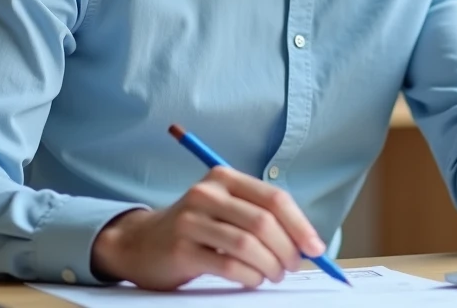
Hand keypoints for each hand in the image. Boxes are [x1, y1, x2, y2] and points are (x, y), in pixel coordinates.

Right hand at [90, 167, 326, 290]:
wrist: (140, 243)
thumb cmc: (196, 228)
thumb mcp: (225, 208)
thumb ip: (260, 217)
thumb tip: (306, 242)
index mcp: (224, 177)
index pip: (274, 198)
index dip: (300, 225)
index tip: (316, 248)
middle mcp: (207, 193)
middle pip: (263, 222)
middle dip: (287, 249)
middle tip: (293, 267)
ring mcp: (191, 220)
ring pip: (247, 244)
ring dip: (270, 265)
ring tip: (274, 275)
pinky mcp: (181, 249)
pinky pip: (228, 266)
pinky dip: (249, 277)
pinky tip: (252, 280)